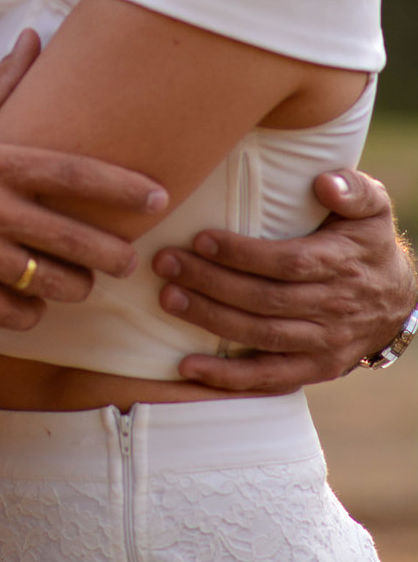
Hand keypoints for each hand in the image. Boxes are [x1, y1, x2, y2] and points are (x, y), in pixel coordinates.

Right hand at [0, 40, 162, 331]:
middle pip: (73, 237)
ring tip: (79, 284)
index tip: (159, 195)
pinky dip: (29, 312)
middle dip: (111, 253)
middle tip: (127, 258)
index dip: (121, 185)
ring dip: (74, 287)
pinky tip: (28, 305)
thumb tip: (33, 38)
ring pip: (49, 281)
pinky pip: (11, 311)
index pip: (70, 172)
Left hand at [155, 168, 417, 390]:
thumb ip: (354, 189)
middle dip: (211, 283)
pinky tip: (188, 367)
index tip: (200, 239)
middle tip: (166, 264)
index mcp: (342, 264)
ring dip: (211, 320)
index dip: (243, 254)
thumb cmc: (368, 243)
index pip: (288, 262)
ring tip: (168, 299)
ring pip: (261, 335)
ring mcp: (324, 344)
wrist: (397, 302)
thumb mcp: (374, 207)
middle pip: (266, 299)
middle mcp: (334, 307)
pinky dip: (228, 378)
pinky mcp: (314, 370)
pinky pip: (269, 379)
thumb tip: (325, 181)